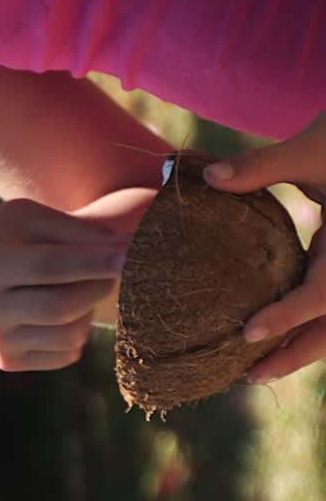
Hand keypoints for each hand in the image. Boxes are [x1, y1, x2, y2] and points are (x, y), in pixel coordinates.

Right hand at [0, 198, 128, 371]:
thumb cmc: (29, 235)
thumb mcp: (47, 220)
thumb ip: (86, 234)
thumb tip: (133, 251)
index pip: (49, 266)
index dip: (94, 262)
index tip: (131, 255)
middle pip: (60, 307)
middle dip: (99, 286)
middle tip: (118, 268)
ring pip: (69, 336)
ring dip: (89, 309)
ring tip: (80, 287)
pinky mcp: (7, 360)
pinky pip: (66, 354)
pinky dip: (78, 332)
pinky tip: (64, 311)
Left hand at [204, 110, 325, 384]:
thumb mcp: (312, 147)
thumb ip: (261, 165)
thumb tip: (208, 178)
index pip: (324, 293)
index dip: (288, 316)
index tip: (249, 333)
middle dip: (298, 353)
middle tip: (250, 376)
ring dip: (303, 344)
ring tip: (258, 367)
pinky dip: (306, 321)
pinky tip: (274, 335)